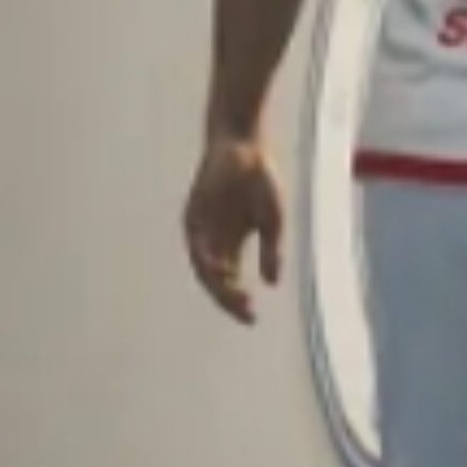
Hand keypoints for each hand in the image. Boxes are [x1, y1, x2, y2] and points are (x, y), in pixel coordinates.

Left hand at [182, 138, 283, 324]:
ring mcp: (202, 229)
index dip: (238, 302)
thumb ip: (271, 251)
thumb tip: (272, 283)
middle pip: (215, 280)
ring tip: (234, 297)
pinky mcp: (194, 216)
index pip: (231, 282)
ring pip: (204, 267)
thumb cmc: (260, 180)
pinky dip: (207, 261)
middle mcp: (213, 240)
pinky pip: (197, 245)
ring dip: (217, 284)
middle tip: (245, 312)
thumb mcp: (272, 221)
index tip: (252, 318)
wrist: (243, 148)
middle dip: (229, 299)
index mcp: (232, 243)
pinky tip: (220, 272)